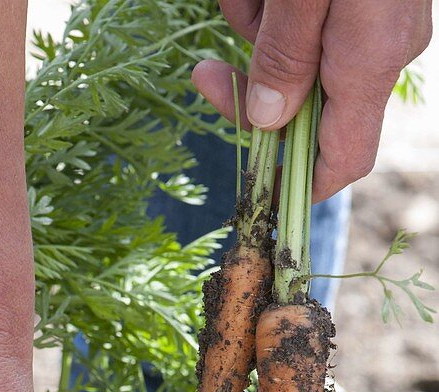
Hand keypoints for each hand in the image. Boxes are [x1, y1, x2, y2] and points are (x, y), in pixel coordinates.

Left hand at [192, 0, 431, 200]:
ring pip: (295, 53)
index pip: (342, 161)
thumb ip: (284, 57)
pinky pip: (305, 16)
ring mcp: (373, 19)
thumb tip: (266, 121)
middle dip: (251, 81)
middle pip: (304, 105)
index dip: (296, 184)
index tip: (247, 177)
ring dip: (256, 25)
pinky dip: (272, 0)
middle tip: (202, 73)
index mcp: (369, 61)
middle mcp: (378, 49)